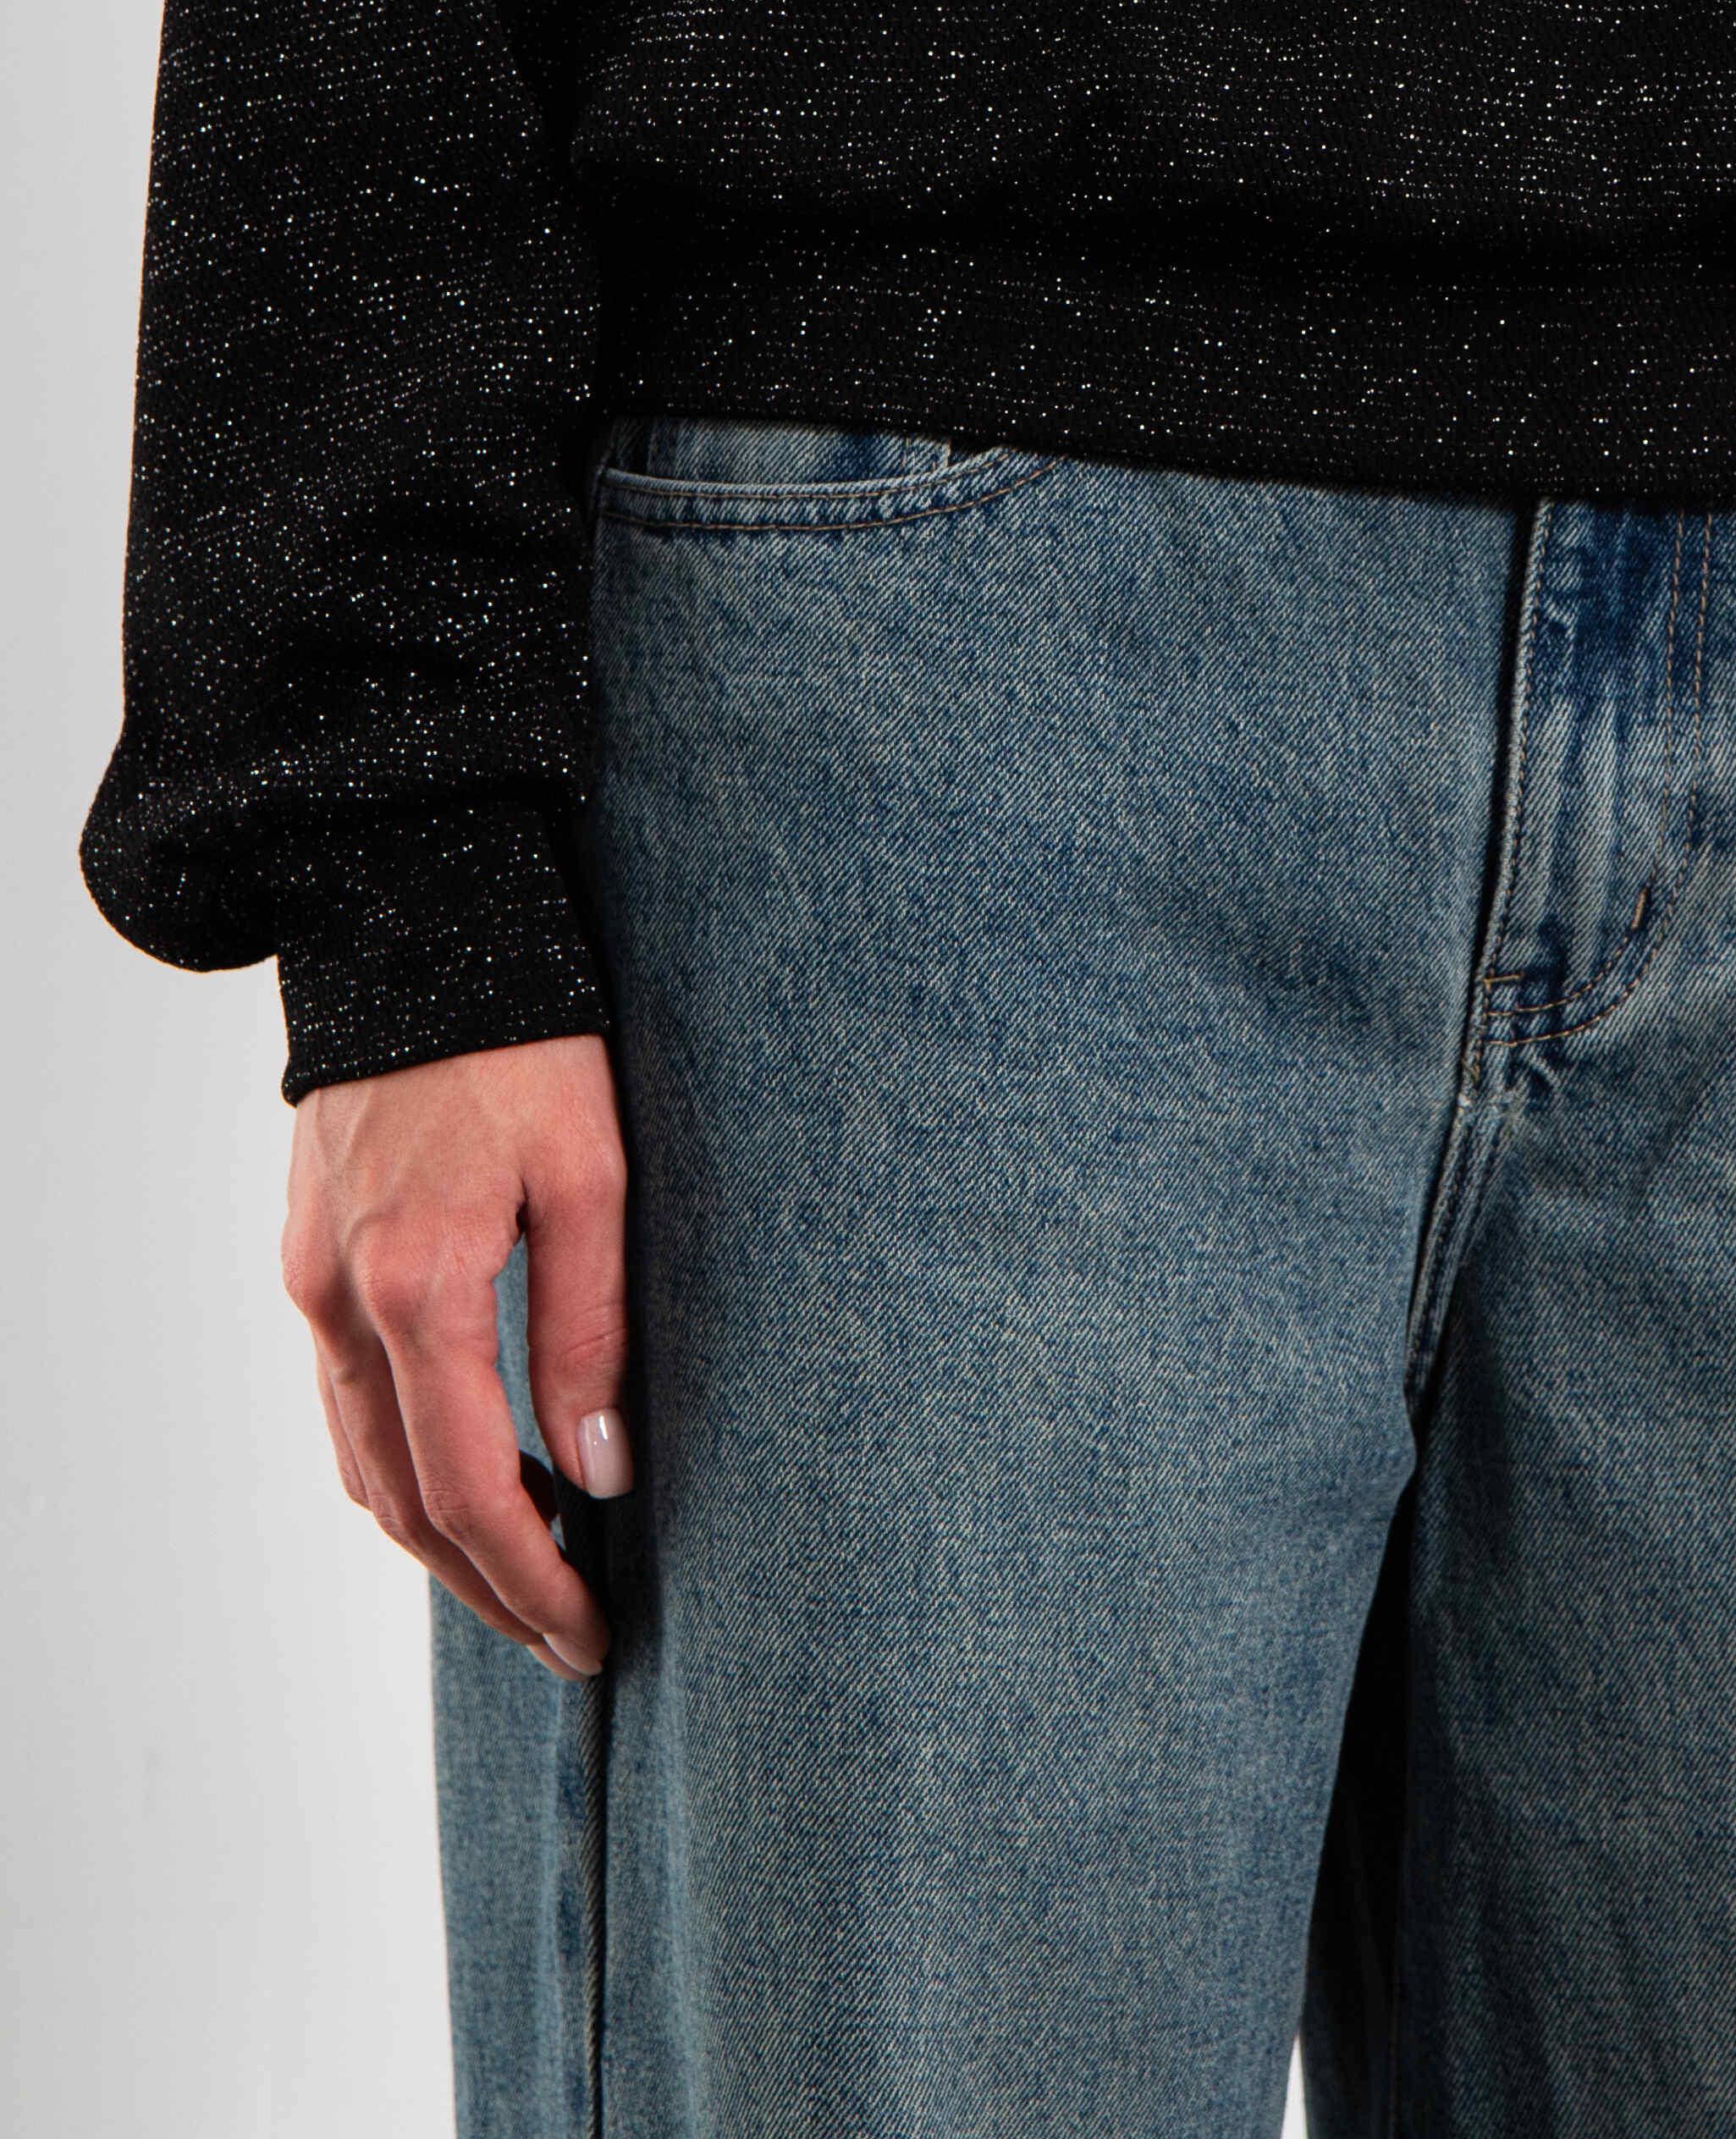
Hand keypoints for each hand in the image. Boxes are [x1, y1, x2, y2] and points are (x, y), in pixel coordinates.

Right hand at [281, 1033, 632, 1680]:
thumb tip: (603, 1473)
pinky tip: (474, 1467)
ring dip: (440, 1533)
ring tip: (534, 1571)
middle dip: (486, 1584)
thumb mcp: (592, 1176)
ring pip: (361, 1458)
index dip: (528, 1577)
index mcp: (416, 1286)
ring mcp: (311, 1280)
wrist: (415, 922)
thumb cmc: (526, 1037)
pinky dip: (403, 1461)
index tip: (589, 1632)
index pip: (464, 1488)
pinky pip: (347, 1399)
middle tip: (566, 1636)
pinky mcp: (310, 1255)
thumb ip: (591, 1330)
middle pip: (399, 1500)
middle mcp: (341, 1300)